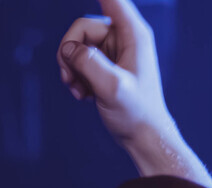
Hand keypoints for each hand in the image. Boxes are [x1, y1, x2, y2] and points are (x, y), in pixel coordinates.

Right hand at [57, 0, 211, 187]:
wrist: (142, 136)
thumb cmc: (136, 113)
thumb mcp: (112, 88)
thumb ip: (89, 64)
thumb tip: (68, 48)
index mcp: (134, 34)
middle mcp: (125, 37)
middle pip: (83, 27)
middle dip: (70, 52)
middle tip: (69, 78)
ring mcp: (114, 51)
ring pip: (77, 46)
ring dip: (71, 69)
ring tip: (78, 90)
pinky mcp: (105, 65)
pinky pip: (79, 60)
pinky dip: (75, 77)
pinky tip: (83, 94)